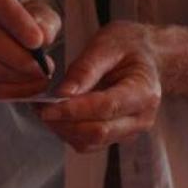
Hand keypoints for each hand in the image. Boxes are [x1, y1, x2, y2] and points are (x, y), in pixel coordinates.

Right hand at [0, 0, 59, 99]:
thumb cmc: (20, 17)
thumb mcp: (36, 10)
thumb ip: (43, 20)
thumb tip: (43, 38)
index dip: (16, 21)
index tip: (38, 41)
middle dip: (17, 56)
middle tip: (43, 67)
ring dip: (14, 76)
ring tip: (40, 77)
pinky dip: (11, 91)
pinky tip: (31, 87)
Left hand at [37, 21, 161, 152]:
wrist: (148, 56)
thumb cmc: (129, 45)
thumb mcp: (107, 44)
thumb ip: (85, 69)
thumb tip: (62, 94)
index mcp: (144, 92)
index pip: (106, 108)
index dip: (73, 110)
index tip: (45, 107)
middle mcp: (140, 118)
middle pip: (98, 132)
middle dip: (64, 123)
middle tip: (39, 107)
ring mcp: (129, 131)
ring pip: (90, 142)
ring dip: (63, 129)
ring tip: (44, 108)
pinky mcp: (116, 136)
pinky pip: (88, 143)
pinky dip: (68, 132)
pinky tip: (57, 114)